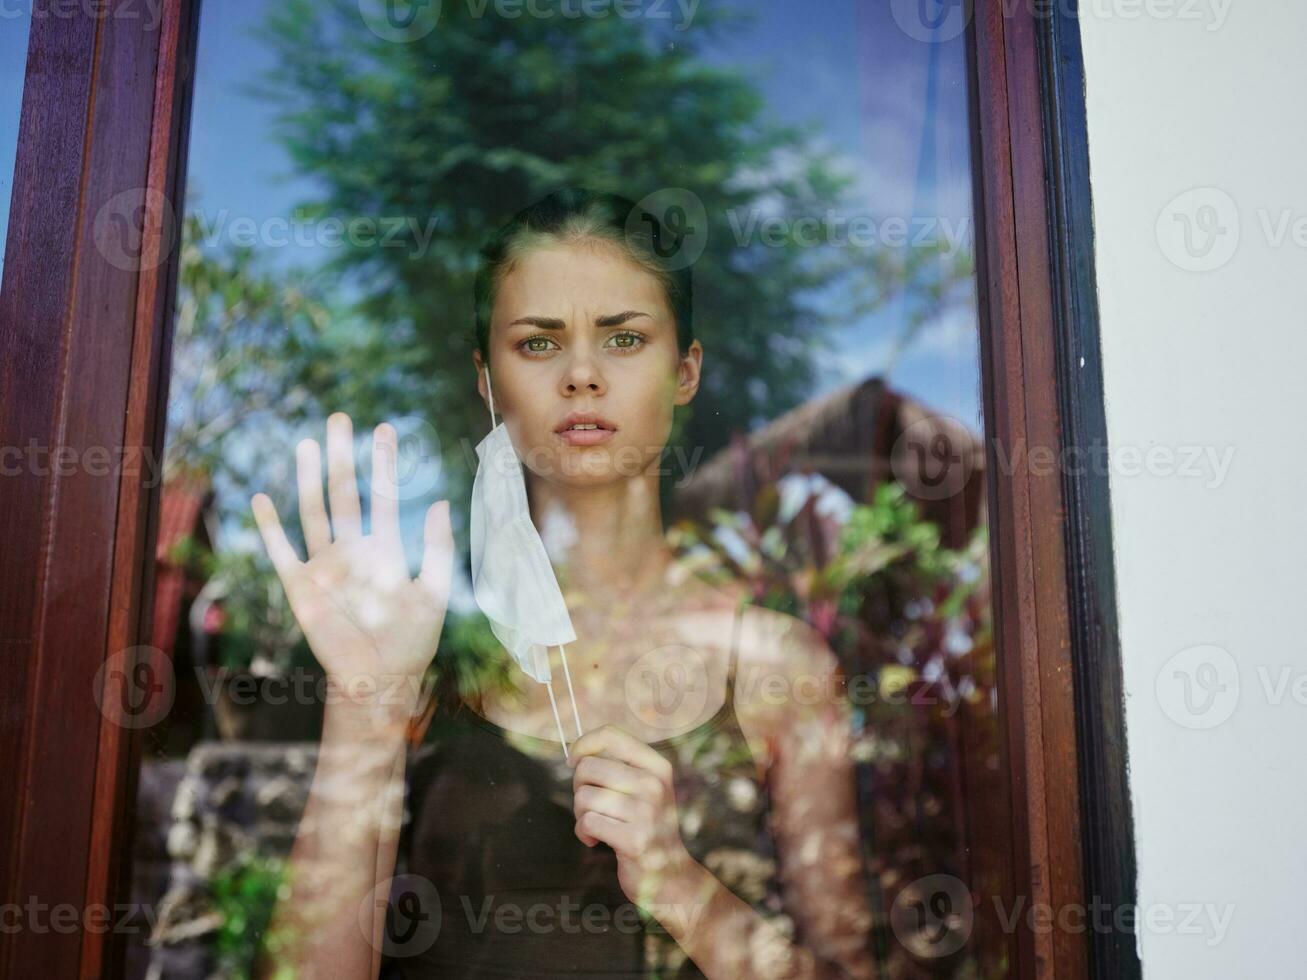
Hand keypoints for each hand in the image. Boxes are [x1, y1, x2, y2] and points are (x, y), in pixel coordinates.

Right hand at [250, 412, 453, 739]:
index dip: (383, 464)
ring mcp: (325, 566)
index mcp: (385, 549)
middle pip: (344, 494)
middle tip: (339, 419)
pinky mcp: (302, 587)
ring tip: (308, 444)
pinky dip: (271, 527)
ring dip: (310, 479)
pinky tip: (263, 499)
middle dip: (342, 457)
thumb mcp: (434, 592)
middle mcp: (353, 550)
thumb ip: (437, 549)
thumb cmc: (412, 640)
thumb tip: (441, 502)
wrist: (380, 679)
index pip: (383, 496)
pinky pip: (282, 552)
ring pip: (313, 512)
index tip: (383, 429)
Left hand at [569, 725, 697, 909]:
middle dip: (578, 787)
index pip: (610, 735)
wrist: (672, 875)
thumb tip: (577, 753)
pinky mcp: (634, 840)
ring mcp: (646, 813)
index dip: (583, 745)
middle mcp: (654, 785)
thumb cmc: (647, 826)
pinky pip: (587, 823)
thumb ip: (619, 766)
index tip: (574, 761)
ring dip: (580, 814)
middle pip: (588, 767)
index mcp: (657, 766)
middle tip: (590, 804)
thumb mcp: (645, 789)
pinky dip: (583, 832)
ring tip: (595, 824)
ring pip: (584, 796)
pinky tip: (596, 839)